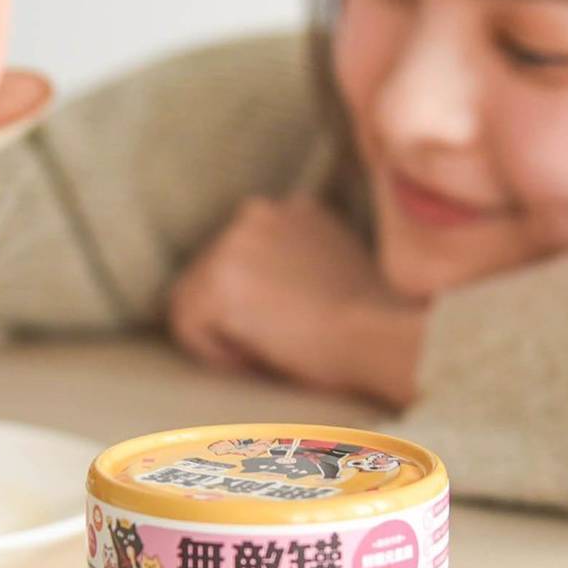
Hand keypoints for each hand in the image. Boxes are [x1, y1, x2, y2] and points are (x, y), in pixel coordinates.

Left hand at [167, 194, 428, 406]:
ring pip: (195, 301)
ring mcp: (233, 243)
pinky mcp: (217, 282)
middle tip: (278, 348)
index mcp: (293, 210)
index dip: (256, 306)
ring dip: (223, 334)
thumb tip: (263, 298)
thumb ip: (300, 267)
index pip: (242, 260)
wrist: (379, 335)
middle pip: (210, 277)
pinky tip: (258, 357)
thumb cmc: (372, 326)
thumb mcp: (339, 275)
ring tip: (272, 352)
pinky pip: (187, 327)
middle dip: (232, 317)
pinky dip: (215, 352)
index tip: (288, 332)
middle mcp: (258, 213)